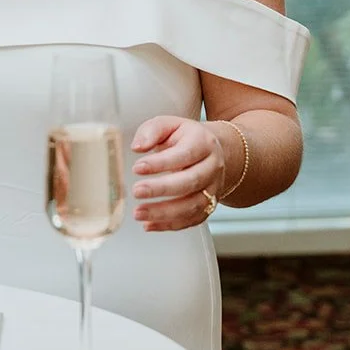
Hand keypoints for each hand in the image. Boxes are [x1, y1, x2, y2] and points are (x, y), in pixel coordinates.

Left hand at [130, 115, 225, 231]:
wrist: (213, 152)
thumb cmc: (185, 138)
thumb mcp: (170, 125)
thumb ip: (152, 131)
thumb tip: (138, 146)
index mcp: (203, 143)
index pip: (184, 154)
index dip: (161, 163)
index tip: (137, 167)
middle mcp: (212, 167)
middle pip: (190, 182)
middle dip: (161, 189)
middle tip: (136, 191)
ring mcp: (213, 189)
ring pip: (193, 206)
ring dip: (164, 213)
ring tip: (138, 213)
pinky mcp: (208, 206)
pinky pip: (192, 220)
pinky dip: (170, 225)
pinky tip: (149, 225)